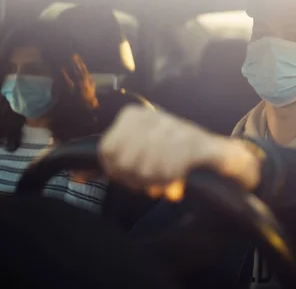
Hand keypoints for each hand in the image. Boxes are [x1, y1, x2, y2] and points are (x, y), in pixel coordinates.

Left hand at [98, 106, 261, 200]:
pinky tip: (178, 178)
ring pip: (145, 169)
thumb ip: (110, 164)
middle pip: (123, 162)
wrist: (219, 156)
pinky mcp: (194, 144)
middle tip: (151, 180)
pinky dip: (172, 180)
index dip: (118, 171)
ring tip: (166, 178)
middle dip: (136, 179)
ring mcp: (173, 127)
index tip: (134, 175)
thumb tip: (76, 176)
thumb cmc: (173, 155)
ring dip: (156, 181)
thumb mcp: (138, 152)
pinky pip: (168, 169)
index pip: (107, 151)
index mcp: (133, 116)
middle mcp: (151, 116)